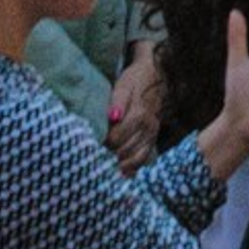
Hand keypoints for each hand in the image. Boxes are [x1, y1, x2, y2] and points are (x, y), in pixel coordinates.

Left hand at [106, 45, 165, 172]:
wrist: (155, 75)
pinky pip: (145, 156)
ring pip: (137, 157)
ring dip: (121, 164)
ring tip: (107, 168)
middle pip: (126, 150)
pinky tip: (124, 173)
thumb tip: (113, 117)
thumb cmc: (135, 80)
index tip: (93, 143)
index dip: (103, 143)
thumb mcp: (124, 85)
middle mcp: (148, 126)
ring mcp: (152, 133)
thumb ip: (118, 101)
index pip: (117, 138)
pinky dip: (134, 167)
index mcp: (139, 114)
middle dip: (110, 155)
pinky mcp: (153, 136)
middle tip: (95, 157)